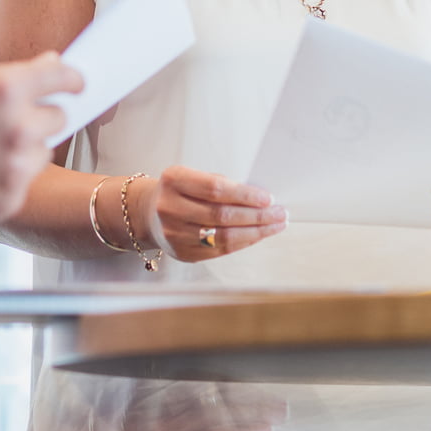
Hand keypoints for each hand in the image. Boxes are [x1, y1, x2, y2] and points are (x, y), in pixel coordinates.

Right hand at [0, 53, 81, 228]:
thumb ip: (5, 79)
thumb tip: (48, 64)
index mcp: (5, 88)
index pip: (63, 77)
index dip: (70, 79)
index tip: (75, 84)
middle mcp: (18, 127)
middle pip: (57, 117)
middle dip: (38, 117)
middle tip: (10, 123)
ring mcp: (16, 166)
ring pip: (44, 151)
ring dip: (26, 149)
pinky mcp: (11, 198)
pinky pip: (26, 180)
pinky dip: (10, 176)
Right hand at [146, 166, 285, 262]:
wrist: (151, 213)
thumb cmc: (182, 191)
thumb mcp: (194, 177)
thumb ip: (222, 185)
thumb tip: (262, 199)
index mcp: (174, 181)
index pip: (216, 189)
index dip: (245, 195)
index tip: (268, 198)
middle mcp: (170, 208)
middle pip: (222, 215)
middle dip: (257, 216)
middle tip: (279, 213)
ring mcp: (174, 234)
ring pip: (223, 237)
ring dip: (256, 232)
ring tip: (275, 225)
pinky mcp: (183, 253)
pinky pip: (220, 251)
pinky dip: (243, 243)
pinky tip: (257, 236)